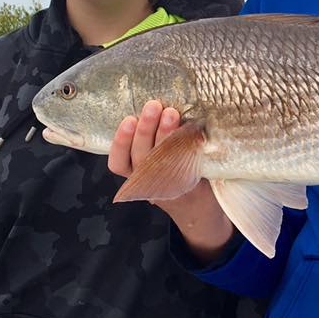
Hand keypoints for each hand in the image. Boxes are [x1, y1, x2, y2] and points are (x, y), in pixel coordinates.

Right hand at [108, 101, 233, 260]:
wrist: (200, 211)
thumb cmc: (174, 177)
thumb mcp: (154, 167)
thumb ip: (149, 145)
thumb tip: (154, 106)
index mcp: (136, 178)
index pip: (118, 164)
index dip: (120, 142)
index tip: (128, 120)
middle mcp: (149, 183)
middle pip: (141, 157)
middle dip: (146, 129)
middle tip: (153, 106)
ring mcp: (170, 186)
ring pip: (163, 159)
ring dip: (166, 134)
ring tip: (171, 113)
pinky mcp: (192, 185)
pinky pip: (187, 163)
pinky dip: (188, 145)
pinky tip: (192, 128)